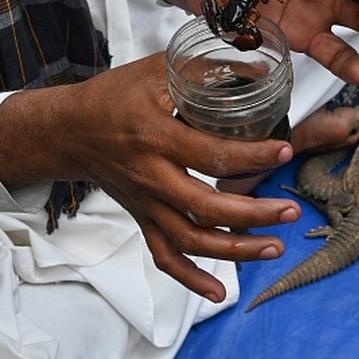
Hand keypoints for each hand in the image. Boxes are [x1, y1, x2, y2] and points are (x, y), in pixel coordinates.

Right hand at [0, 53, 300, 301]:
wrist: (69, 131)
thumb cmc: (114, 98)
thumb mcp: (155, 72)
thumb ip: (203, 70)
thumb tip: (258, 66)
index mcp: (156, 138)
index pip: (211, 155)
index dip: (252, 156)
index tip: (285, 151)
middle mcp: (151, 177)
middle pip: (205, 208)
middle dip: (253, 214)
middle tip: (289, 211)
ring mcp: (146, 205)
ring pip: (190, 240)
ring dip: (234, 251)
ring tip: (274, 248)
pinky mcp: (143, 220)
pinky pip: (165, 257)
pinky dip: (191, 279)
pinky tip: (220, 292)